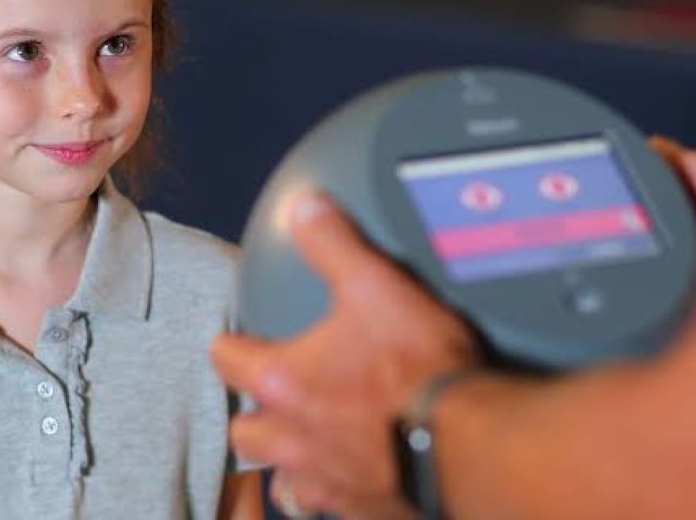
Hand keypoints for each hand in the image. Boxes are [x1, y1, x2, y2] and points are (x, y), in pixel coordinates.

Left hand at [212, 190, 475, 518]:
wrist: (468, 443)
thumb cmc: (420, 370)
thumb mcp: (377, 287)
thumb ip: (335, 244)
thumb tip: (303, 206)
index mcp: (286, 382)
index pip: (228, 361)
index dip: (229, 347)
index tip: (231, 343)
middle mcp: (294, 437)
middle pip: (245, 431)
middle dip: (254, 415)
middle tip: (271, 399)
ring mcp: (326, 479)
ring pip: (281, 481)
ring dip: (287, 464)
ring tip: (303, 449)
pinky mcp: (360, 508)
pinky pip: (331, 508)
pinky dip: (334, 495)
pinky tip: (351, 482)